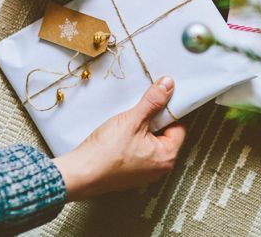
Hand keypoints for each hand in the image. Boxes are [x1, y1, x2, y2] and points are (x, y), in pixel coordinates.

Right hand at [52, 76, 186, 200]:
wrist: (81, 173)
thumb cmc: (108, 150)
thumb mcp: (133, 120)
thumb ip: (153, 101)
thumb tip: (168, 84)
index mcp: (167, 156)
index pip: (179, 127)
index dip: (169, 110)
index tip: (159, 98)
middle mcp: (160, 168)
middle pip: (165, 135)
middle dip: (153, 120)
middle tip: (140, 108)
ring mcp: (145, 173)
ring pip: (150, 143)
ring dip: (141, 130)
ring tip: (128, 120)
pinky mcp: (130, 174)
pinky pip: (138, 152)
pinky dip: (132, 141)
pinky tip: (120, 134)